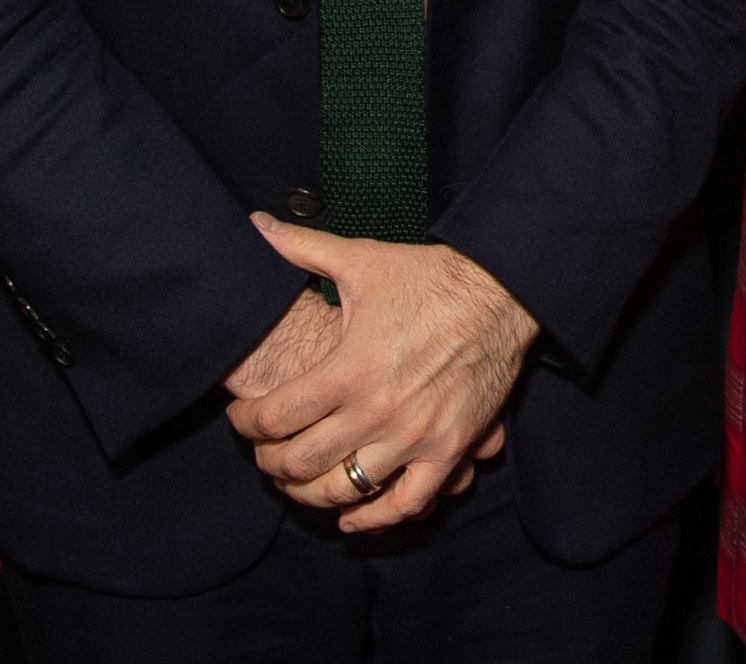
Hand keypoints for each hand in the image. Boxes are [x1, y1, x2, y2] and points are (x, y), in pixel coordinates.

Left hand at [226, 214, 537, 534]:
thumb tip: (257, 226)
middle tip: (265, 452)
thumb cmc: (430, 277)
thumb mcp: (363, 260)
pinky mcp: (449, 448)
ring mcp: (415, 435)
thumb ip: (303, 248)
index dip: (246, 424)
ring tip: (298, 482)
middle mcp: (376, 411)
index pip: (275, 417)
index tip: (241, 420)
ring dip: (310, 494)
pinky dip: (375, 519)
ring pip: (345, 490)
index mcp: (348, 369)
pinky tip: (352, 519)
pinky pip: (407, 503)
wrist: (504, 292)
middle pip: (300, 462)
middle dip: (270, 462)